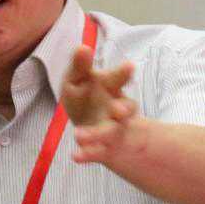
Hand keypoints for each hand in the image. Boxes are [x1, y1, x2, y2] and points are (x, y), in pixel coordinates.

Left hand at [61, 46, 137, 163]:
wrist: (103, 132)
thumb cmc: (89, 99)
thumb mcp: (82, 79)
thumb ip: (81, 66)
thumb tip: (81, 47)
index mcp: (112, 89)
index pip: (118, 81)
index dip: (123, 75)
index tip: (129, 67)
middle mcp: (116, 109)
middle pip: (125, 109)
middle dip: (124, 108)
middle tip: (119, 109)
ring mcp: (111, 130)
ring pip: (110, 133)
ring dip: (97, 134)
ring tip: (79, 136)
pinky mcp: (102, 148)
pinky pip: (96, 153)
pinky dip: (87, 155)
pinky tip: (75, 156)